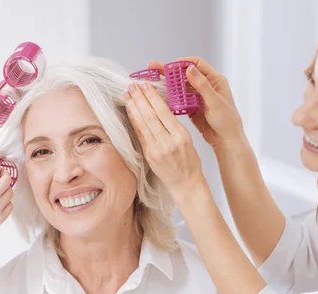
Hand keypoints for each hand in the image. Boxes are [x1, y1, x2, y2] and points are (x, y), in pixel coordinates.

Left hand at [125, 82, 206, 201]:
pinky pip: (140, 136)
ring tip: (127, 95)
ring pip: (142, 125)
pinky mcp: (149, 156)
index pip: (163, 112)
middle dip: (139, 99)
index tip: (145, 85)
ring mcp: (156, 150)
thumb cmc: (189, 161)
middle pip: (150, 116)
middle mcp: (168, 142)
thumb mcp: (188, 140)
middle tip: (132, 86)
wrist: (186, 184)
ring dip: (133, 108)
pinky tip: (130, 112)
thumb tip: (158, 107)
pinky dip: (133, 122)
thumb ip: (173, 125)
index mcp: (181, 136)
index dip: (152, 97)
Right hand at [147, 57, 245, 149]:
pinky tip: (159, 96)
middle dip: (169, 71)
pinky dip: (170, 98)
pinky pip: (179, 100)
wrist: (226, 139)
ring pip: (180, 87)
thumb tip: (190, 68)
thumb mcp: (214, 101)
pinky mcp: (191, 107)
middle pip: (184, 74)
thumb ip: (202, 85)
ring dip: (167, 84)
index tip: (169, 66)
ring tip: (152, 82)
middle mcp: (205, 86)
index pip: (197, 64)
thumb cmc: (227, 120)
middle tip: (153, 68)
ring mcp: (197, 97)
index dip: (182, 63)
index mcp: (214, 80)